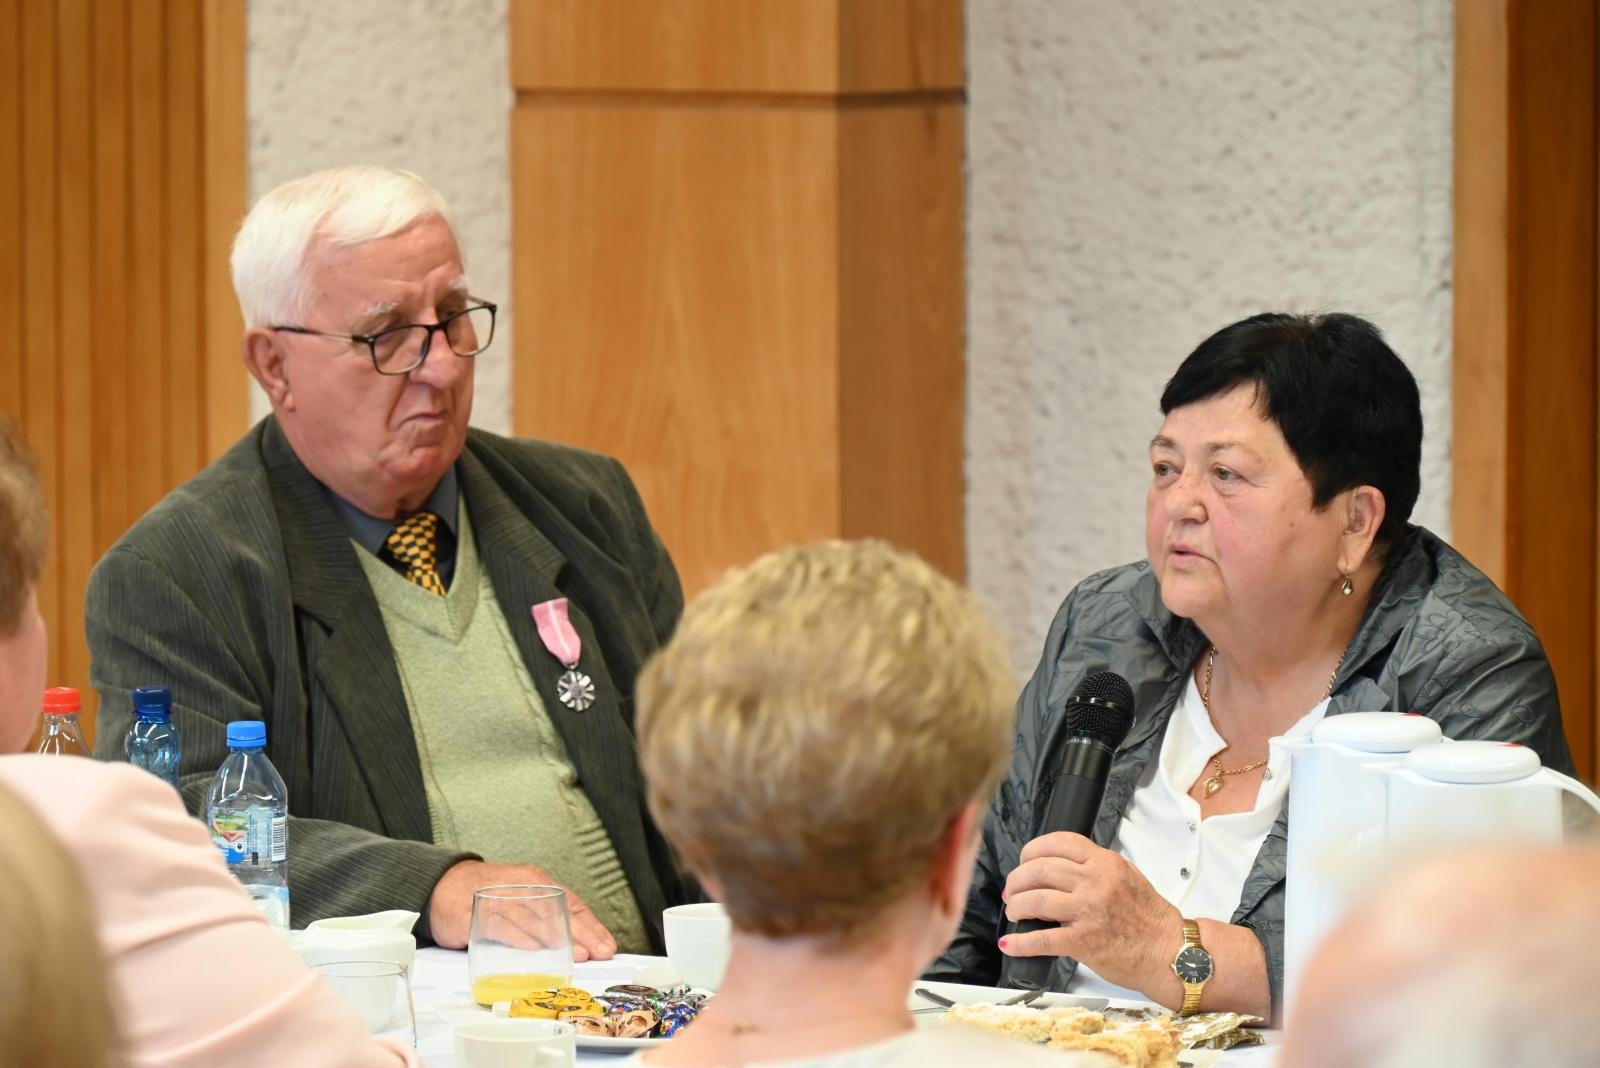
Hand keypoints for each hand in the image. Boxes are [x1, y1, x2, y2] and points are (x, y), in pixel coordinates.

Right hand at [426, 859, 617, 960]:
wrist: (441, 884)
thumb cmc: (487, 895)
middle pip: (558, 910)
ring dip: (557, 937)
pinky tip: (535, 950)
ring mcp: (500, 898)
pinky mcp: (477, 914)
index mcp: (537, 881)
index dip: (591, 925)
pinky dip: (519, 938)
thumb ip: (544, 917)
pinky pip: (501, 926)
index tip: (607, 944)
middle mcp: (522, 886)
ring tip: (578, 954)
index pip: (572, 903)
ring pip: (534, 918)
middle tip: (599, 952)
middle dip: (582, 933)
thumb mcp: (521, 898)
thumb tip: (577, 943)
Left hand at [999, 831, 1179, 992]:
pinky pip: (1042, 939)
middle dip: (1017, 880)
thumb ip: (1094, 866)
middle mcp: (1095, 882)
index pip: (1058, 843)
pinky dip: (1020, 942)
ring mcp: (1088, 912)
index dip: (1032, 851)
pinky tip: (1010, 944)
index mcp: (1104, 862)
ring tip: (1014, 912)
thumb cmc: (1149, 917)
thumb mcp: (1126, 875)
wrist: (1168, 952)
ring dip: (1016, 906)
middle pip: (1039, 870)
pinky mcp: (1083, 941)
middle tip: (1013, 890)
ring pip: (1035, 900)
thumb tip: (1058, 865)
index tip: (1024, 861)